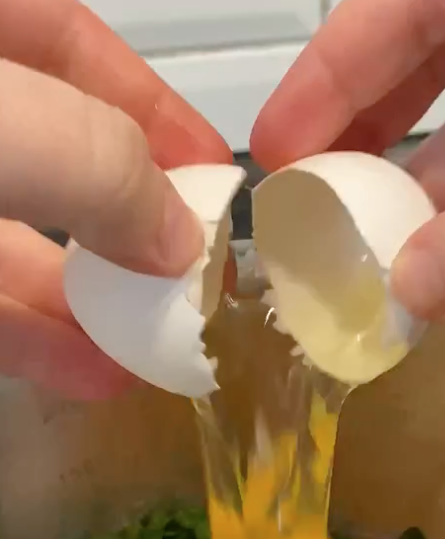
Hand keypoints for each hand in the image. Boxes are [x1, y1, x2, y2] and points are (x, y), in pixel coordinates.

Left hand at [0, 0, 230, 398]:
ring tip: (159, 352)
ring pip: (16, 243)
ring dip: (90, 305)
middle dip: (130, 226)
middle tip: (194, 282)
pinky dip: (36, 342)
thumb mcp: (11, 123)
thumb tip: (180, 243)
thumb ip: (103, 170)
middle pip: (57, 161)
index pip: (74, 49)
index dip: (152, 109)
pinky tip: (92, 376)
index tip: (217, 178)